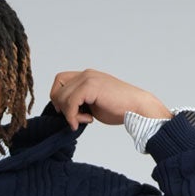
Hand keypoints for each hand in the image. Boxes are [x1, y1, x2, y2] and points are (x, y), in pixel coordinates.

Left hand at [48, 70, 170, 129]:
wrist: (137, 107)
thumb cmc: (119, 108)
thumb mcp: (93, 103)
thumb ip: (79, 102)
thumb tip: (63, 111)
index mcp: (87, 76)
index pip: (60, 81)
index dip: (58, 97)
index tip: (68, 112)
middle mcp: (86, 74)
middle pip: (57, 89)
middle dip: (62, 108)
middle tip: (77, 118)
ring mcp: (88, 78)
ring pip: (62, 97)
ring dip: (70, 113)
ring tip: (85, 119)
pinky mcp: (91, 86)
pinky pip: (70, 103)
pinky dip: (73, 116)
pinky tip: (86, 121)